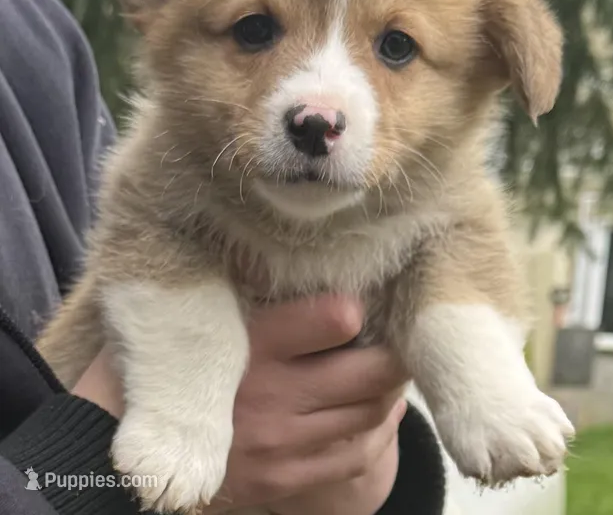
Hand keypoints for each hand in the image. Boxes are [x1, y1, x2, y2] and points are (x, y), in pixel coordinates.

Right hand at [72, 295, 407, 514]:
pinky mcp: (283, 480)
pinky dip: (376, 431)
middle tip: (396, 334)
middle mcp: (272, 396)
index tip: (361, 297)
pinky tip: (372, 409)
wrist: (109, 444)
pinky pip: (356, 458)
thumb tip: (291, 238)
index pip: (338, 316)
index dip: (358, 304)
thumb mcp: (193, 309)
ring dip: (389, 390)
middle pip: (370, 371)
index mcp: (253, 344)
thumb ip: (245, 280)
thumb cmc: (157, 360)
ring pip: (370, 414)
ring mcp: (280, 446)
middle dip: (392, 350)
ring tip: (387, 368)